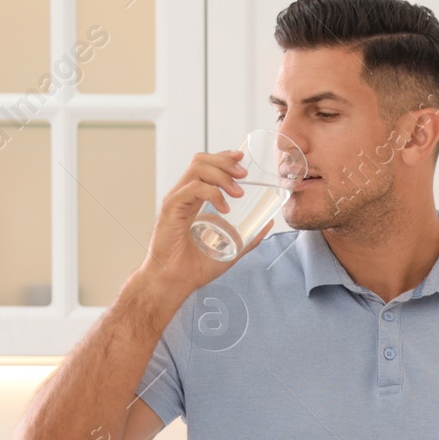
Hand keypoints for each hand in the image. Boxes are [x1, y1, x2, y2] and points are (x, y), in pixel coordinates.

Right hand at [137, 149, 274, 292]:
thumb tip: (267, 224)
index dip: (223, 157)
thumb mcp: (230, 249)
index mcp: (193, 200)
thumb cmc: (195, 267)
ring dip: (222, 175)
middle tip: (244, 175)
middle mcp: (183, 196)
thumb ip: (248, 237)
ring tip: (238, 193)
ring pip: (197, 169)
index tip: (241, 158)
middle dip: (225, 162)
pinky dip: (212, 194)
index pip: (206, 166)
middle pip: (201, 160)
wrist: (175, 282)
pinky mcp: (171, 209)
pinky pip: (193, 189)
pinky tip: (225, 209)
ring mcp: (176, 200)